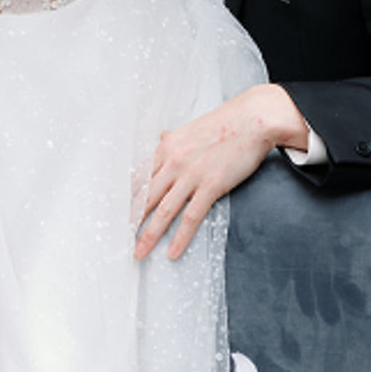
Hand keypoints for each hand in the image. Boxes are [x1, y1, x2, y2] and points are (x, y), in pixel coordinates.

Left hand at [135, 84, 308, 260]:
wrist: (253, 118)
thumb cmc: (226, 122)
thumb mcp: (190, 129)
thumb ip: (173, 138)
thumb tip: (161, 137)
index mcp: (167, 148)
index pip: (139, 178)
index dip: (127, 198)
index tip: (117, 212)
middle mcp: (174, 162)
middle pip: (146, 197)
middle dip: (131, 221)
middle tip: (119, 238)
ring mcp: (191, 175)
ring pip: (164, 211)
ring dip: (149, 234)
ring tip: (139, 252)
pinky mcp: (211, 186)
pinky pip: (191, 216)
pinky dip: (181, 236)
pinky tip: (173, 252)